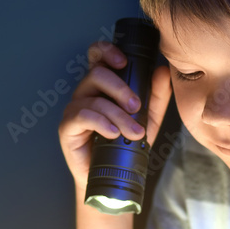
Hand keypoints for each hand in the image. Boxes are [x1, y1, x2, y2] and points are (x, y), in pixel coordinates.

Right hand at [58, 41, 171, 188]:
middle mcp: (86, 92)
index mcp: (101, 85)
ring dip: (118, 116)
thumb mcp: (148, 119)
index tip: (125, 62)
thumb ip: (156, 96)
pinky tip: (113, 134)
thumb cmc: (125, 145)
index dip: (107, 50)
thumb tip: (162, 71)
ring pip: (95, 100)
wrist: (112, 177)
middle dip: (120, 89)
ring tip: (134, 133)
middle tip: (137, 108)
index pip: (97, 55)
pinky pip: (83, 116)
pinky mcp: (67, 127)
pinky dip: (101, 123)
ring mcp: (74, 108)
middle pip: (97, 74)